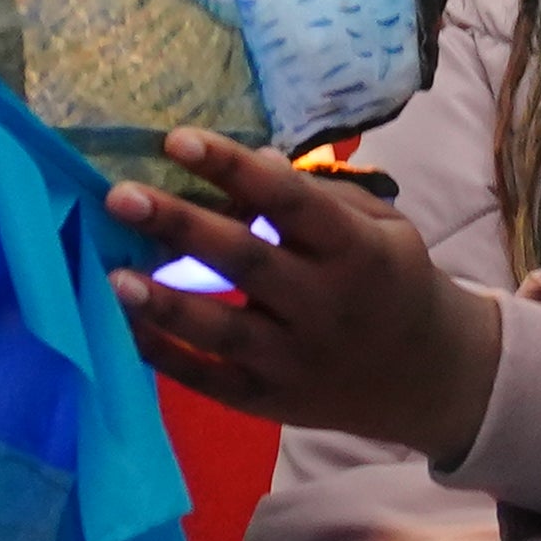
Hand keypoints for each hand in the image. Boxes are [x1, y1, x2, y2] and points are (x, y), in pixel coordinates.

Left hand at [105, 126, 505, 457]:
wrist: (428, 376)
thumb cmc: (393, 282)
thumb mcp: (383, 229)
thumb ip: (319, 199)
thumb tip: (252, 160)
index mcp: (354, 251)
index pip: (288, 202)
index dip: (232, 169)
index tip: (178, 140)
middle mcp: (323, 305)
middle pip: (245, 262)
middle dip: (180, 226)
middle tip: (120, 197)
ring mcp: (294, 360)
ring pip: (221, 329)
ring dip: (163, 303)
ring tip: (112, 276)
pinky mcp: (269, 401)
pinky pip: (208, 380)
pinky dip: (164, 355)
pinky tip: (124, 326)